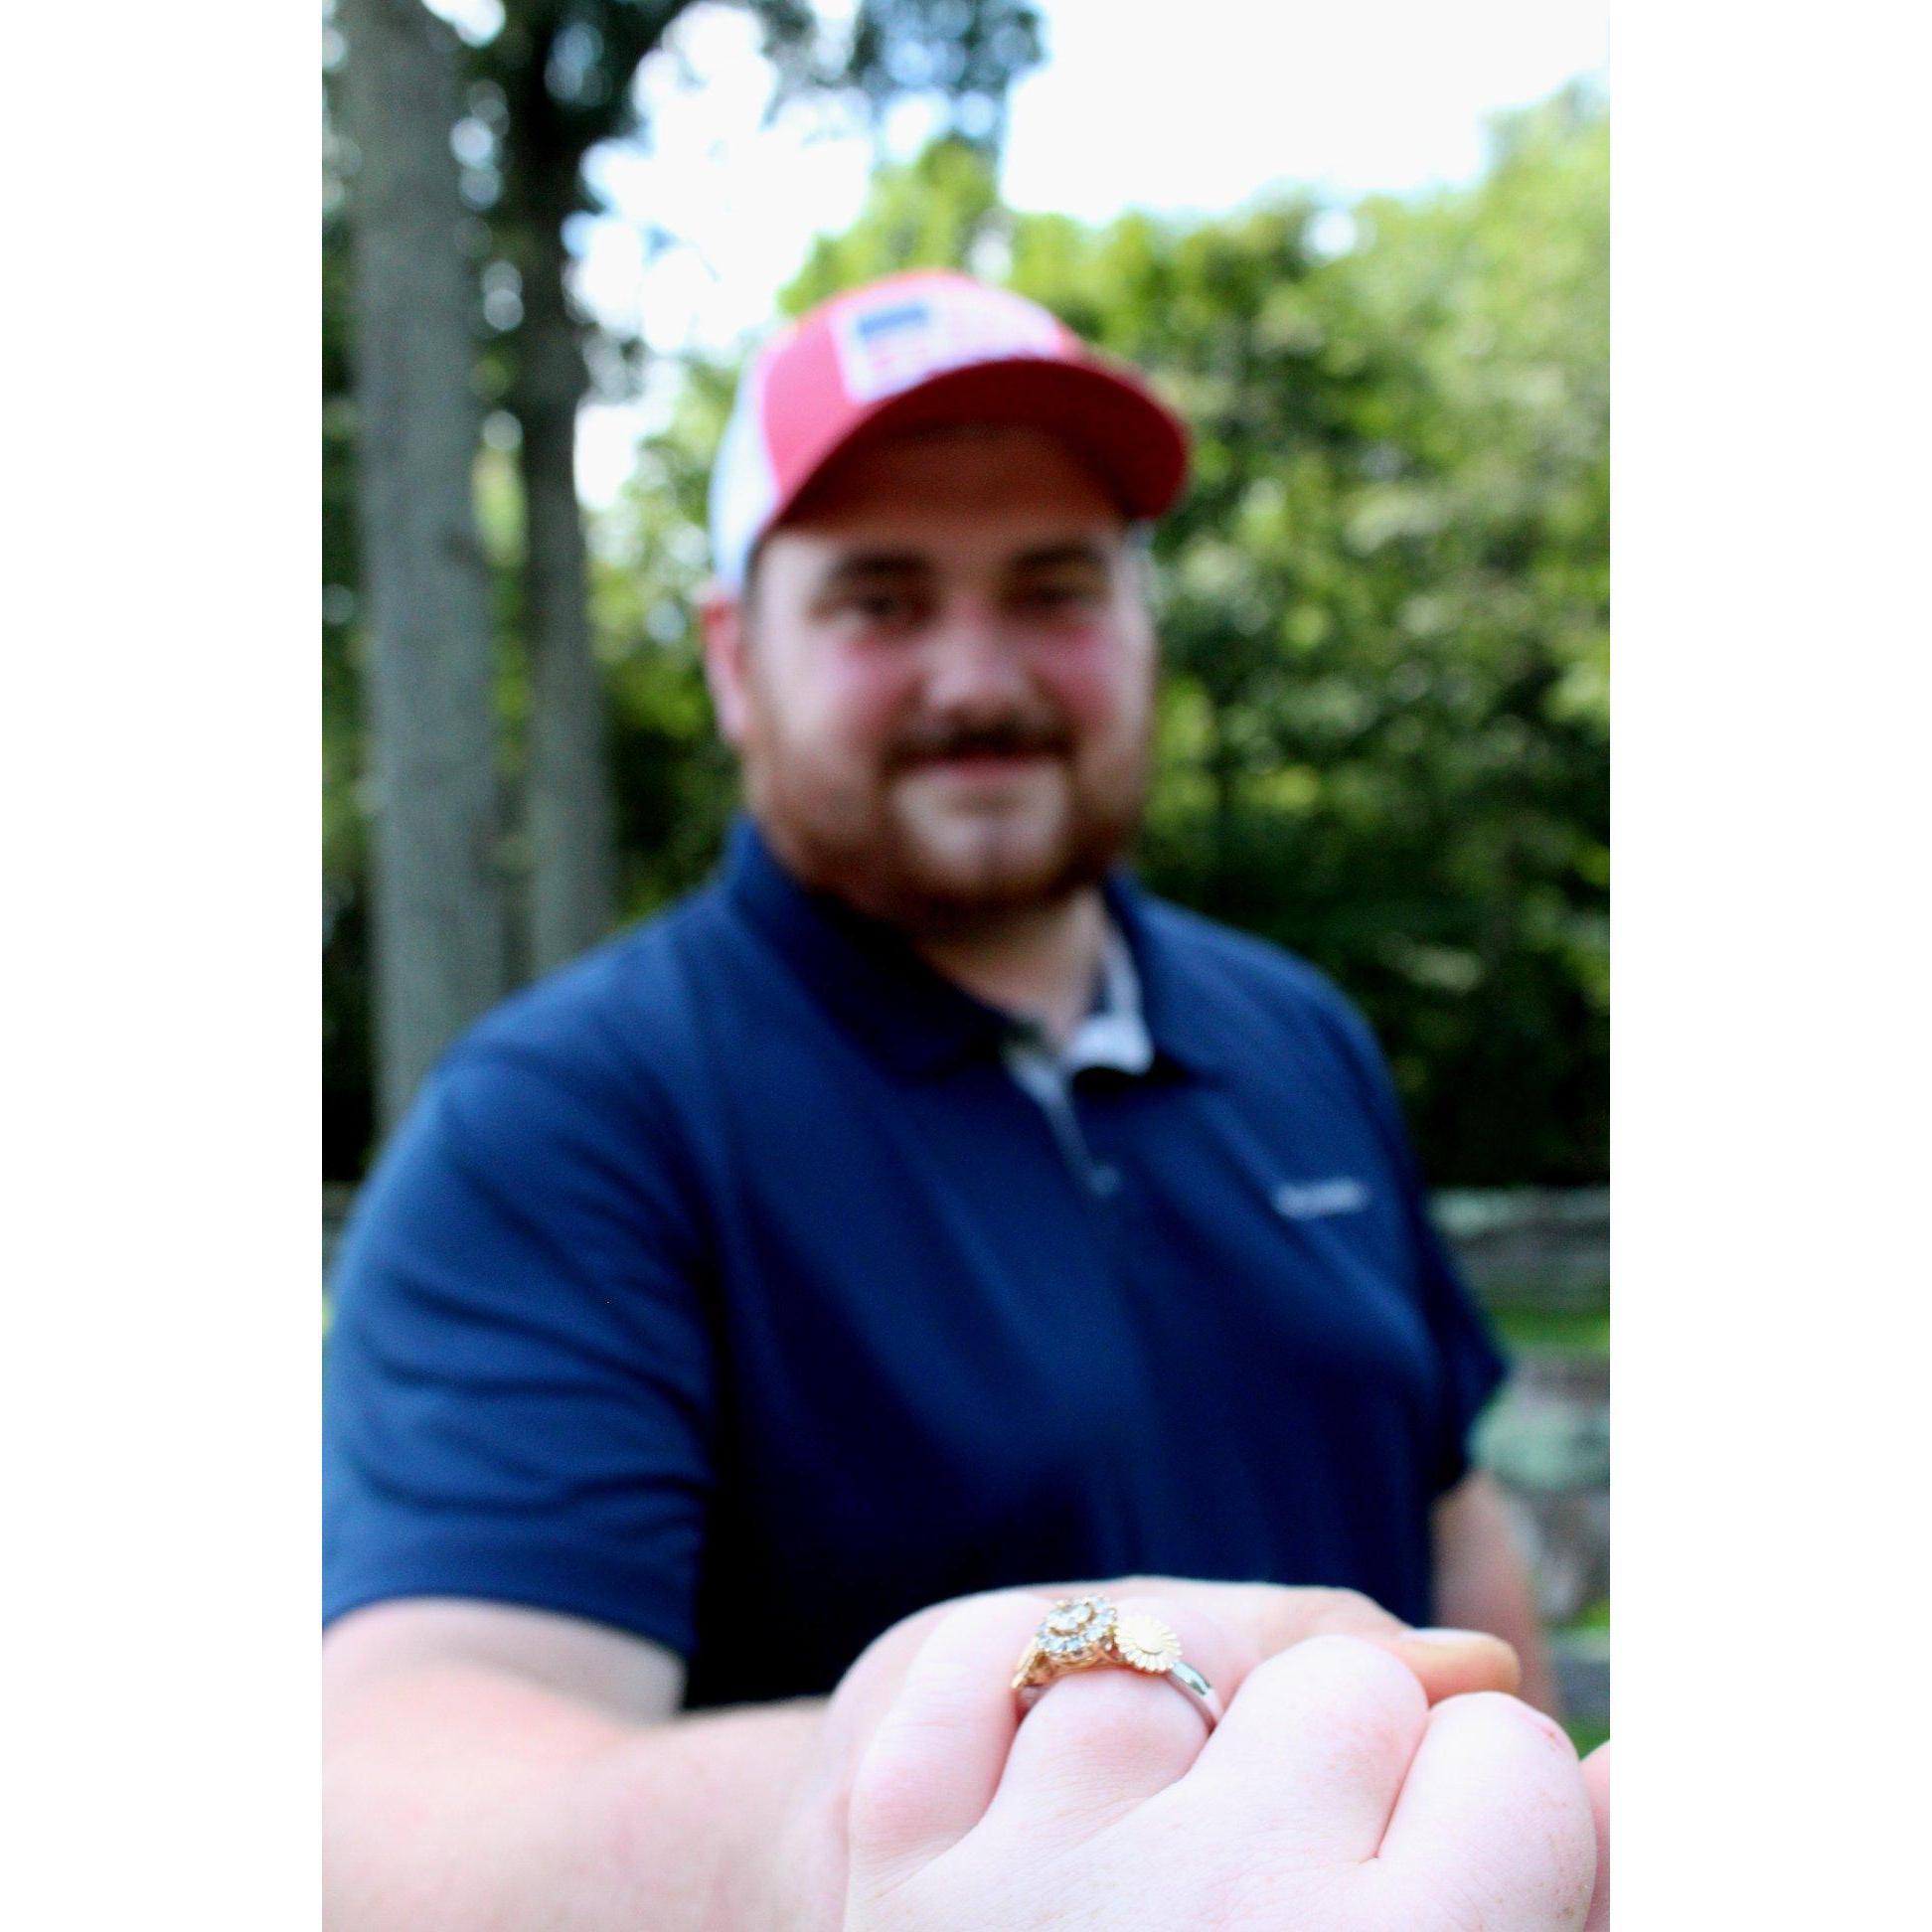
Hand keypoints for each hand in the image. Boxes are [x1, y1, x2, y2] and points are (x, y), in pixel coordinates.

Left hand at [839, 1587, 1602, 1929]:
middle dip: (1343, 1774)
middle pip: (1351, 1686)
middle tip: (1294, 1907)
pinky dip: (1003, 1700)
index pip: (1513, 1759)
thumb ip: (1569, 1897)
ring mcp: (1032, 1883)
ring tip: (1155, 1887)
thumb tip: (1630, 1752)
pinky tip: (1037, 1806)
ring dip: (1171, 1745)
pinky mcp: (893, 1858)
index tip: (1443, 1886)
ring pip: (1164, 1651)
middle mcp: (1218, 1920)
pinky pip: (982, 1666)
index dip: (1488, 1818)